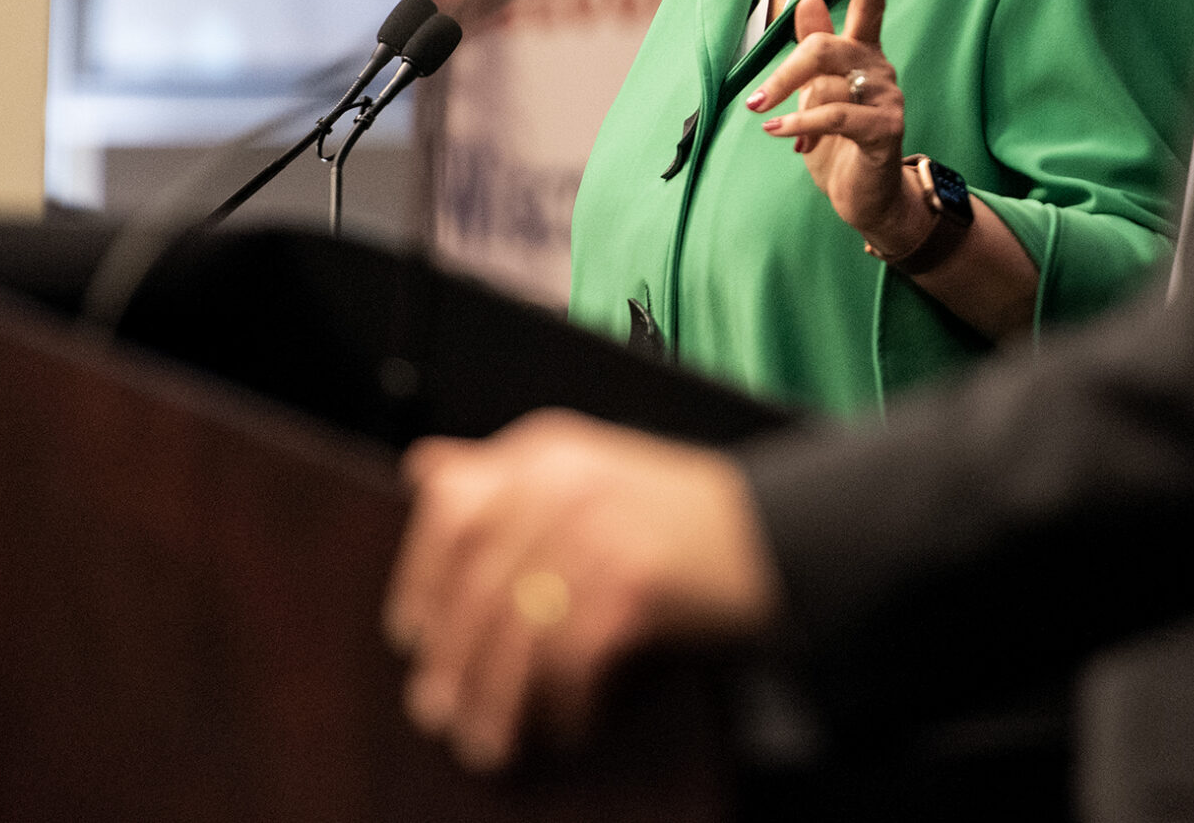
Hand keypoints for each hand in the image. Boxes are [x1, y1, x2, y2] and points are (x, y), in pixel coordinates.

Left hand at [383, 410, 778, 772]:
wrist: (781, 534)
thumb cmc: (683, 514)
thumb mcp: (592, 473)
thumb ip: (509, 473)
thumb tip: (423, 470)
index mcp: (548, 452)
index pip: (452, 514)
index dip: (421, 582)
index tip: (412, 635)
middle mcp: (567, 484)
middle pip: (477, 585)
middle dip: (453, 661)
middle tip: (439, 712)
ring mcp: (601, 531)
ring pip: (516, 631)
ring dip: (496, 698)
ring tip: (489, 740)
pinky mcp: (634, 582)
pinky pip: (571, 659)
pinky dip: (562, 700)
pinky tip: (565, 722)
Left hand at [746, 0, 932, 256]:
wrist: (868, 200)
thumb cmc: (841, 144)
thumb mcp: (820, 92)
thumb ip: (816, 47)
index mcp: (863, 57)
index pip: (871, 9)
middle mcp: (879, 71)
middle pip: (828, 46)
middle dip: (787, 67)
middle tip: (756, 99)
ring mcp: (886, 100)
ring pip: (830, 79)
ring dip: (789, 96)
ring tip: (763, 117)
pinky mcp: (885, 131)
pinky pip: (838, 116)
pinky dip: (802, 123)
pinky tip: (780, 133)